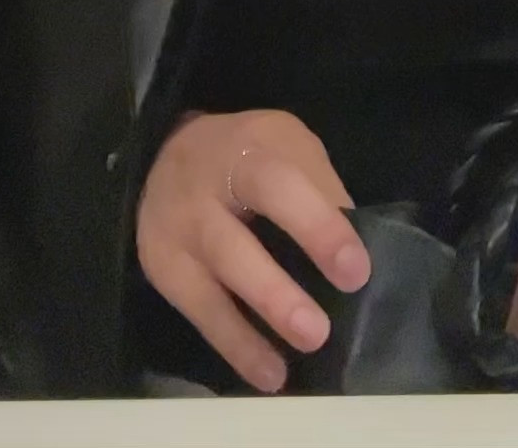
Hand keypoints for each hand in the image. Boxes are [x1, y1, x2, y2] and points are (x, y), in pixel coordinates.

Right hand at [135, 108, 370, 392]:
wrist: (168, 148)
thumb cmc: (249, 151)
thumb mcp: (289, 145)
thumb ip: (319, 188)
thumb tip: (356, 247)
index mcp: (246, 153)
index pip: (280, 188)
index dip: (316, 228)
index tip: (354, 271)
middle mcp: (201, 195)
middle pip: (232, 247)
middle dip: (274, 293)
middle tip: (316, 332)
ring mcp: (175, 235)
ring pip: (208, 289)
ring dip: (248, 334)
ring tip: (286, 370)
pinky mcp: (161, 270)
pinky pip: (198, 314)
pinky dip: (233, 346)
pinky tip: (266, 373)